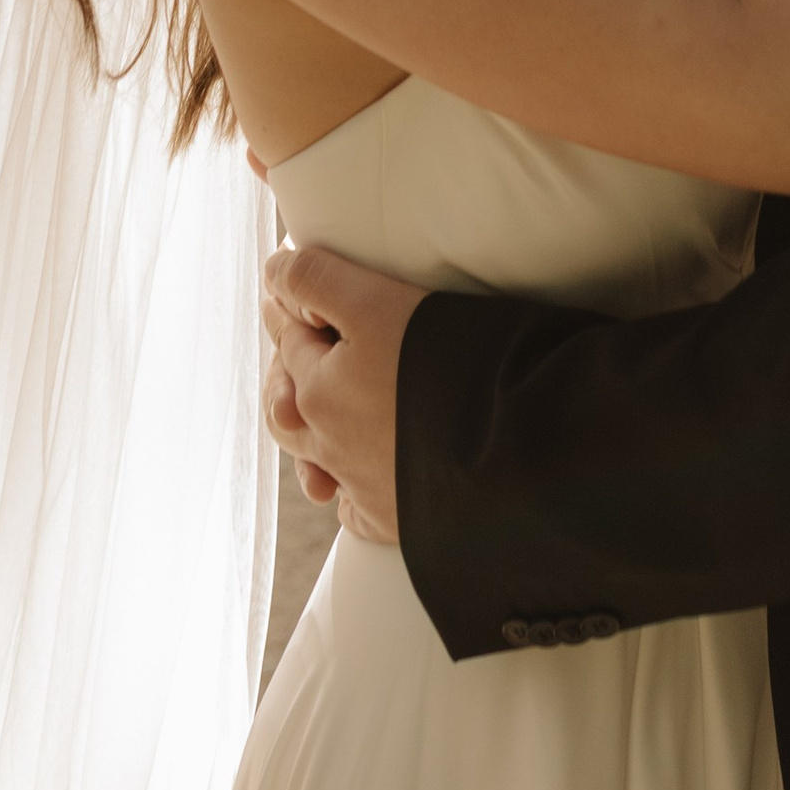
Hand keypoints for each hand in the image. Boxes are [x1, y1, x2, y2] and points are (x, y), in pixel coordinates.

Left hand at [263, 243, 422, 546]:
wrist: (515, 447)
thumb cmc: (448, 364)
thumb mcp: (376, 302)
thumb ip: (318, 280)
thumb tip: (274, 269)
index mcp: (317, 392)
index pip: (289, 341)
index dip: (289, 305)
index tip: (286, 283)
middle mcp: (330, 447)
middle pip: (289, 408)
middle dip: (287, 376)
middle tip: (295, 349)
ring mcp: (362, 489)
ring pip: (316, 462)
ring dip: (310, 436)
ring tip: (313, 421)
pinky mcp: (397, 519)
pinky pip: (356, 506)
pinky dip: (349, 488)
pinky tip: (357, 476)